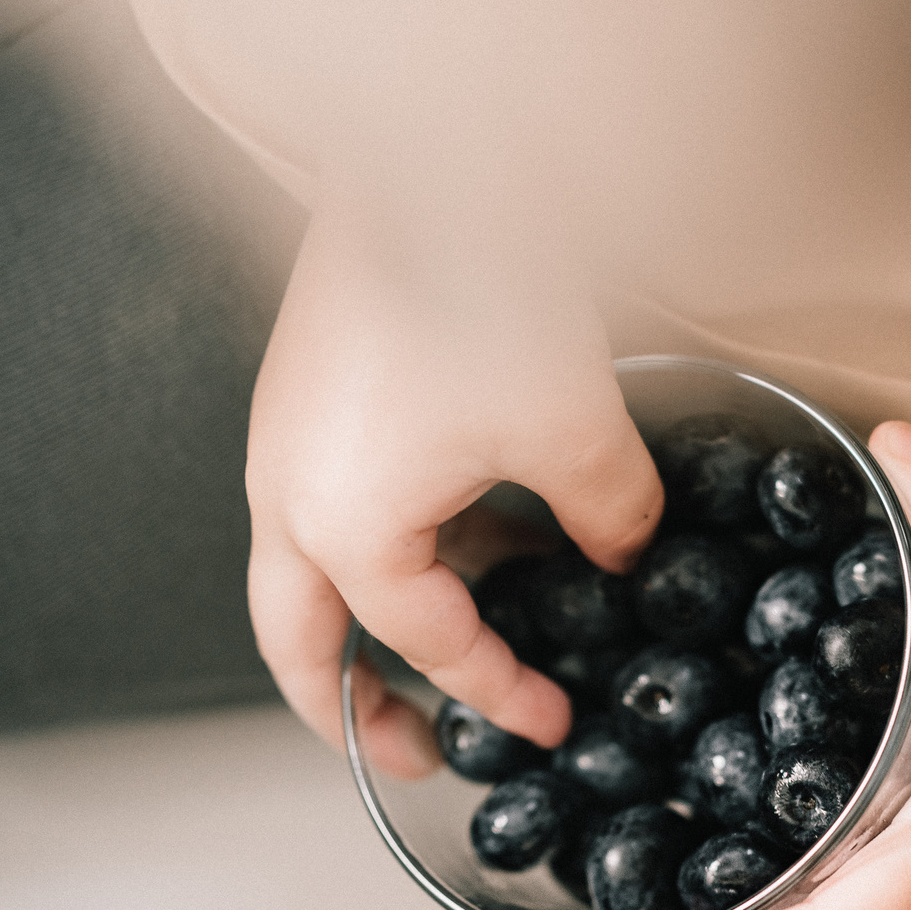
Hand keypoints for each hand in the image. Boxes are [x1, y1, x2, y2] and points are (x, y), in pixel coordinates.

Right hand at [246, 207, 660, 776]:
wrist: (431, 155)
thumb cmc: (483, 291)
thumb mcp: (577, 430)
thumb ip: (610, 516)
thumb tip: (624, 553)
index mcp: (342, 528)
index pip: (425, 644)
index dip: (497, 692)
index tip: (551, 721)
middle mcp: (286, 493)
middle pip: (297, 642)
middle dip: (351, 711)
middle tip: (411, 753)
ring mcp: (287, 439)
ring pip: (308, 573)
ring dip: (372, 622)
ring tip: (460, 647)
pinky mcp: (307, 391)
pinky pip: (332, 503)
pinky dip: (388, 546)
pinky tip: (476, 534)